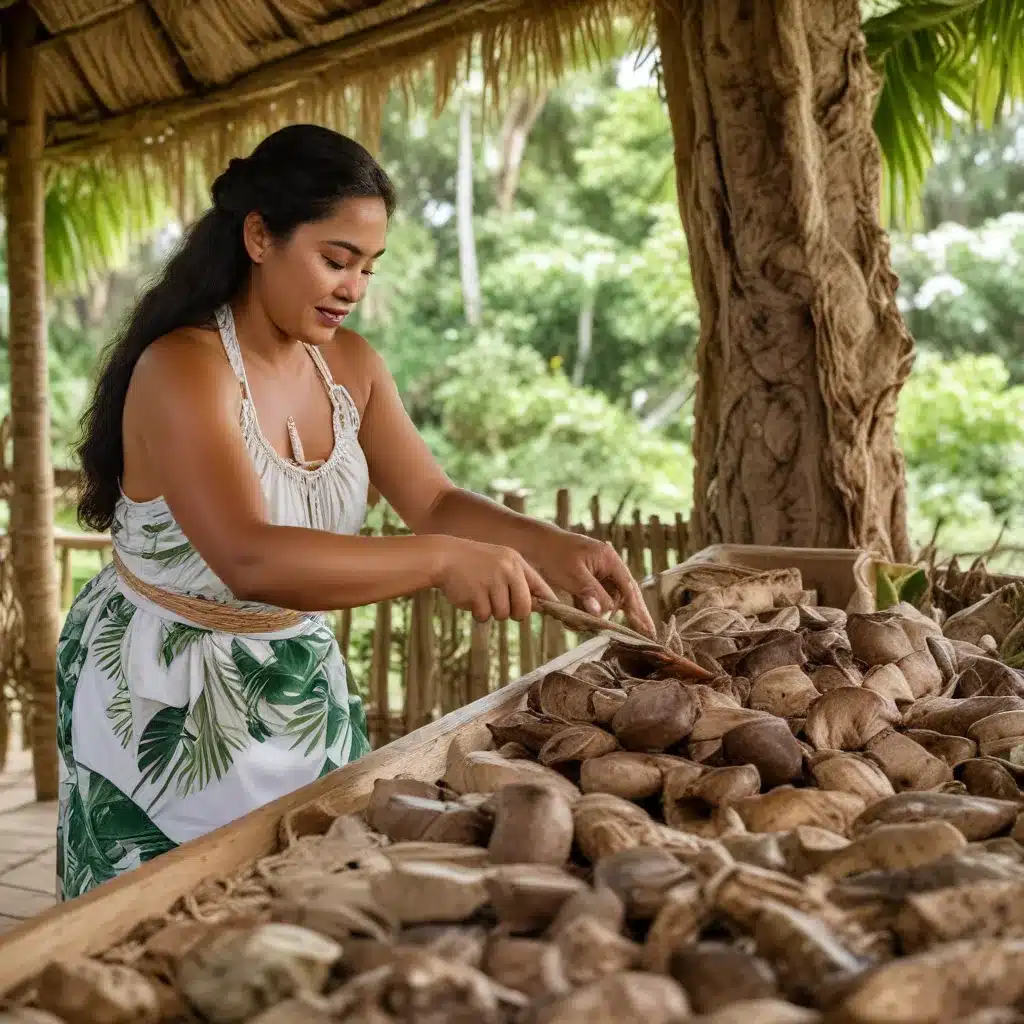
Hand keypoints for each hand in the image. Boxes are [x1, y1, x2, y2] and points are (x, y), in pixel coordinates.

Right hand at [433, 536, 556, 621]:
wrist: (443, 556)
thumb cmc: (472, 563)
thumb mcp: (498, 563)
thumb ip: (517, 581)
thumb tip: (538, 606)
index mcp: (515, 562)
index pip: (539, 586)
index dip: (548, 601)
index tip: (555, 610)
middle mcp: (508, 570)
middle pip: (523, 609)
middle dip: (514, 614)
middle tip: (500, 605)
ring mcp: (493, 582)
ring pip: (502, 614)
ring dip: (491, 611)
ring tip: (479, 593)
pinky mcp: (478, 594)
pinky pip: (484, 616)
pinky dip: (477, 612)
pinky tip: (469, 596)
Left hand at [533, 533, 656, 638]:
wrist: (534, 544)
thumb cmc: (554, 554)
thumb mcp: (573, 574)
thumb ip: (590, 592)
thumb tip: (605, 613)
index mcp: (609, 560)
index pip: (629, 588)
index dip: (638, 610)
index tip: (647, 628)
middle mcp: (607, 567)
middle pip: (623, 595)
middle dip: (628, 614)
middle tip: (641, 634)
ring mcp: (597, 574)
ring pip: (607, 601)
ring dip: (600, 615)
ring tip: (587, 627)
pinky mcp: (586, 582)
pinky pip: (593, 600)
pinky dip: (586, 611)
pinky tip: (574, 622)